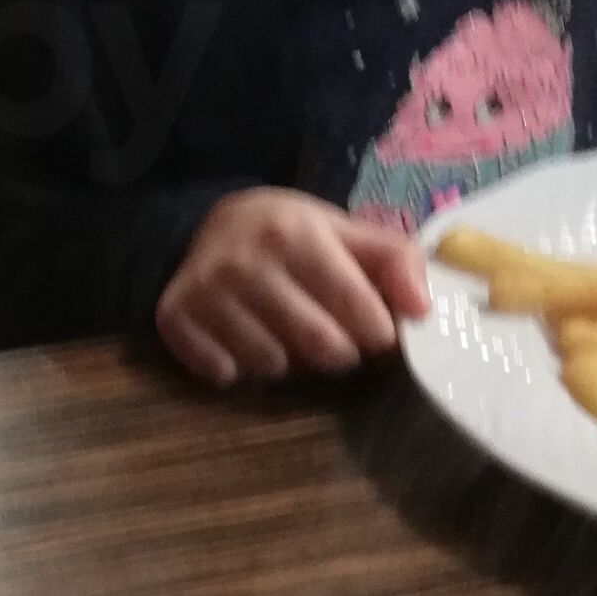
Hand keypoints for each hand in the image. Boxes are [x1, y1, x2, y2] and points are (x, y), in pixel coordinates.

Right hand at [156, 189, 430, 385]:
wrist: (205, 223)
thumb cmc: (287, 233)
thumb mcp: (343, 230)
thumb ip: (394, 261)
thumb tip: (422, 311)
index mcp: (296, 234)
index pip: (357, 309)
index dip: (376, 333)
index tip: (374, 332)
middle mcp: (247, 261)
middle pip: (317, 346)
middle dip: (336, 353)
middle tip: (332, 340)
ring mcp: (206, 292)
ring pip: (270, 366)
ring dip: (285, 361)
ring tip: (281, 333)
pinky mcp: (174, 318)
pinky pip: (222, 372)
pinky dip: (237, 366)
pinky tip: (240, 339)